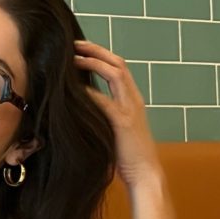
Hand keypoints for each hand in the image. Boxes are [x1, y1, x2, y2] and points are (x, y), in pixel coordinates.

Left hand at [73, 40, 160, 187]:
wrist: (145, 174)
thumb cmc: (127, 155)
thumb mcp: (115, 128)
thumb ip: (103, 114)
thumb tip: (79, 105)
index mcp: (133, 99)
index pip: (119, 67)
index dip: (100, 55)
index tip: (81, 49)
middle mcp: (134, 99)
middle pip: (118, 63)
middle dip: (96, 50)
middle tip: (74, 43)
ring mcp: (130, 109)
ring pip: (116, 73)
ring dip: (94, 61)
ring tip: (74, 56)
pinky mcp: (123, 122)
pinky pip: (105, 100)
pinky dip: (89, 91)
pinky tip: (74, 87)